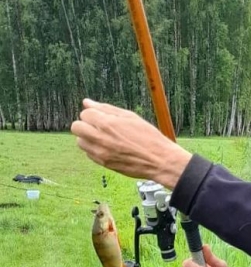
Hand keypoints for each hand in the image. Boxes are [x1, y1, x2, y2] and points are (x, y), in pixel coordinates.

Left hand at [71, 99, 191, 187]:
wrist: (159, 160)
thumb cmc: (148, 137)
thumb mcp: (129, 117)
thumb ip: (106, 109)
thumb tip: (87, 102)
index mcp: (108, 123)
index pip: (85, 114)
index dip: (94, 114)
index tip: (103, 117)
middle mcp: (101, 138)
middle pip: (76, 127)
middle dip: (85, 124)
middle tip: (99, 127)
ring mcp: (101, 153)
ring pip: (80, 142)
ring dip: (88, 138)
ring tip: (105, 138)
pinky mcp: (103, 163)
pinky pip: (89, 154)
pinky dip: (94, 149)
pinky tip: (108, 148)